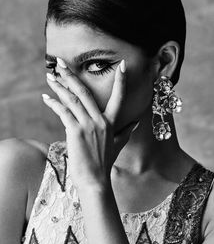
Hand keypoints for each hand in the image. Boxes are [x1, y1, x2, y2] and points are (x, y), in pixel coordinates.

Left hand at [42, 58, 138, 190]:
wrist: (95, 180)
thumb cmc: (105, 162)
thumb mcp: (119, 144)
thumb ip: (127, 131)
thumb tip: (137, 122)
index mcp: (111, 122)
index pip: (119, 97)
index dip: (121, 81)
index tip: (123, 65)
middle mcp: (100, 120)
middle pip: (85, 92)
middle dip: (72, 76)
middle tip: (61, 63)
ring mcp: (88, 125)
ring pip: (73, 99)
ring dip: (60, 86)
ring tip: (50, 76)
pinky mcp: (76, 131)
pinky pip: (64, 112)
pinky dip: (54, 104)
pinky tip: (46, 98)